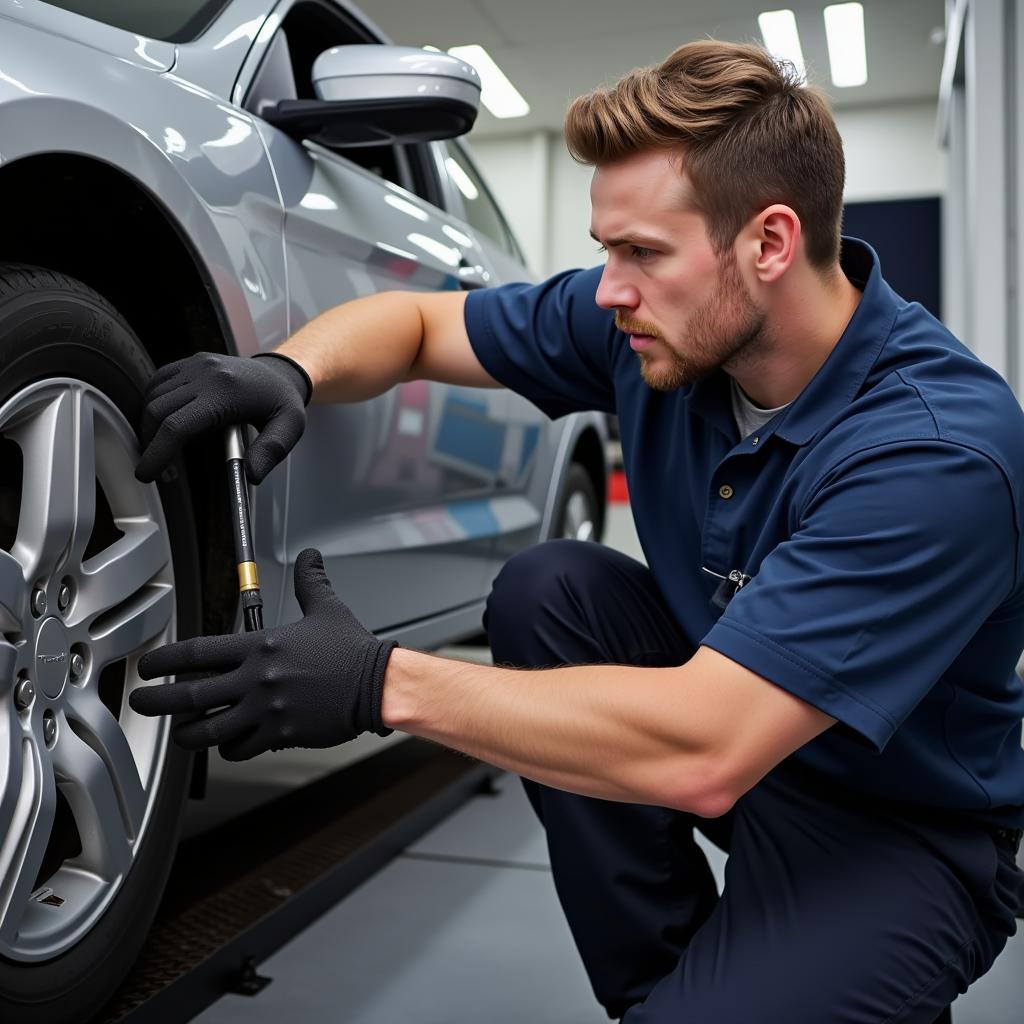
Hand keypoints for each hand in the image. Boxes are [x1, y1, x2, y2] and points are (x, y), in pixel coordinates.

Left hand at [128, 549, 396, 759]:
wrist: (377, 685)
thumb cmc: (352, 650)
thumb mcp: (327, 608)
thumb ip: (310, 581)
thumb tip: (311, 556)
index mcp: (261, 647)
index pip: (198, 652)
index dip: (165, 660)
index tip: (148, 667)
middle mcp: (257, 679)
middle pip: (191, 695)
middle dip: (157, 702)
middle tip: (141, 704)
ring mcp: (267, 710)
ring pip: (210, 729)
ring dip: (189, 733)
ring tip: (181, 733)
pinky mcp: (280, 734)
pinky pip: (242, 747)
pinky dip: (231, 747)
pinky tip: (231, 742)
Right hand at [134, 351, 311, 484]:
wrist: (281, 373)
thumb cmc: (282, 402)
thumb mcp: (290, 428)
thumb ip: (271, 452)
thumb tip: (251, 475)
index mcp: (226, 391)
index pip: (178, 425)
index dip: (157, 453)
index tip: (147, 473)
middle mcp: (206, 373)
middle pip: (158, 411)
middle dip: (150, 443)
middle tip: (155, 467)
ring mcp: (196, 365)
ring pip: (153, 397)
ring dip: (149, 425)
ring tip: (160, 447)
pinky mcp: (190, 362)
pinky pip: (158, 382)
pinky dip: (152, 403)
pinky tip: (162, 422)